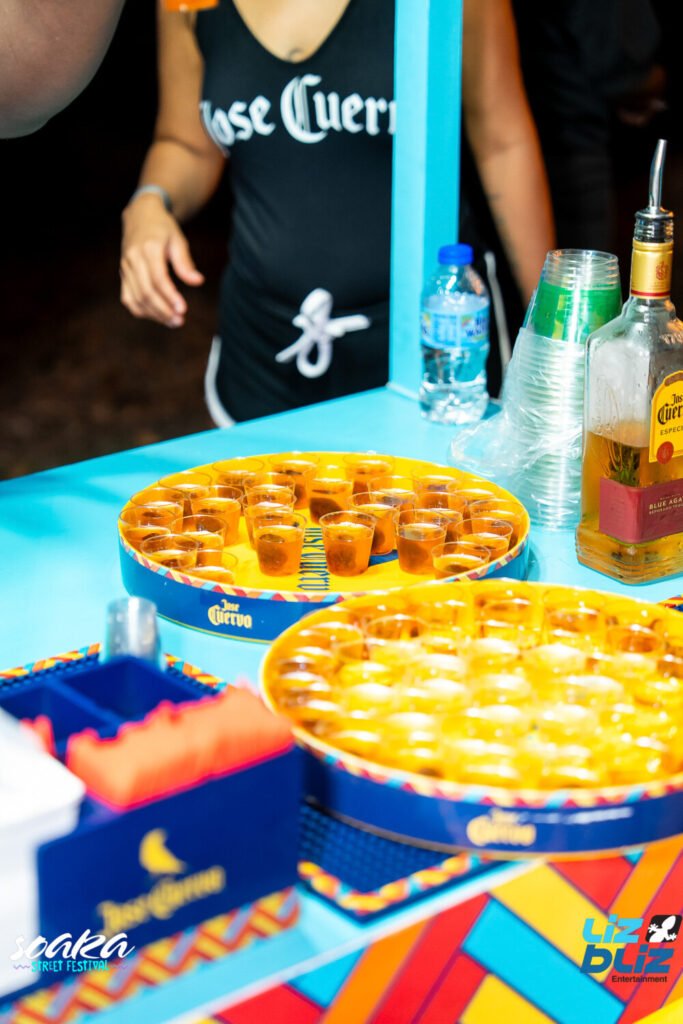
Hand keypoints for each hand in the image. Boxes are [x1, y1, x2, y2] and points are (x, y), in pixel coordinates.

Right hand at [120, 193, 203, 326]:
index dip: (170, 296)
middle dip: (163, 310)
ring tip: (173, 322)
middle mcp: (133, 260)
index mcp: (148, 248)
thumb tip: (197, 281)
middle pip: (146, 292)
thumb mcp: (178, 240)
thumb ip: (185, 262)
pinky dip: (142, 311)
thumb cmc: (162, 228)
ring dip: (154, 314)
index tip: (183, 310)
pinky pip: (129, 299)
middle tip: (180, 321)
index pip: (158, 278)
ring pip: (136, 299)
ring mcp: (125, 269)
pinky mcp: (123, 276)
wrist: (140, 217)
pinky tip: (158, 316)